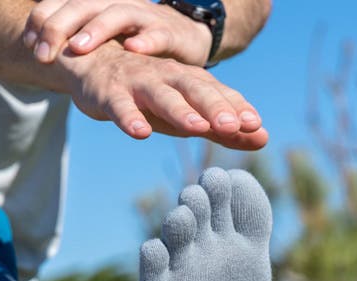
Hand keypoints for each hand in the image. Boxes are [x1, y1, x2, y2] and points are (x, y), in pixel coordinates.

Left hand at [24, 0, 213, 65]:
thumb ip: (72, 41)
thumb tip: (34, 52)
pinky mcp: (169, 32)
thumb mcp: (99, 39)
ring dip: (96, 30)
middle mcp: (115, 5)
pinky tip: (133, 49)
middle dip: (58, 28)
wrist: (183, 39)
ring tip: (78, 47)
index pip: (60, 3)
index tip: (29, 44)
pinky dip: (145, 40)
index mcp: (94, 6)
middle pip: (82, 5)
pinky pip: (157, 33)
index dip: (41, 21)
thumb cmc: (131, 41)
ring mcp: (144, 16)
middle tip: (42, 55)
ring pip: (116, 14)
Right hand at [56, 43, 266, 149]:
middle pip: (195, 90)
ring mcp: (138, 84)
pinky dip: (130, 118)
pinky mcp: (109, 94)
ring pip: (162, 96)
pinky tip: (140, 133)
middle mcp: (168, 77)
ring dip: (180, 111)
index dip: (237, 108)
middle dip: (215, 107)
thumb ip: (222, 129)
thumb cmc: (147, 94)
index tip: (256, 126)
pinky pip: (120, 106)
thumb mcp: (187, 113)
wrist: (92, 65)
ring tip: (197, 128)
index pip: (219, 93)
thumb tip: (263, 139)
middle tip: (235, 125)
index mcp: (189, 81)